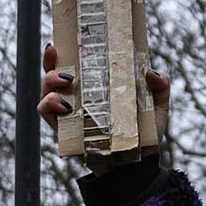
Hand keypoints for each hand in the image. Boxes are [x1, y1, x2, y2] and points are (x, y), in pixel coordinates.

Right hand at [41, 43, 173, 174]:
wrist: (136, 165)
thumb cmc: (143, 133)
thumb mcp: (156, 107)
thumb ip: (160, 88)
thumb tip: (151, 73)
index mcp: (96, 85)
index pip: (76, 62)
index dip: (65, 49)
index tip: (61, 39)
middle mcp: (78, 96)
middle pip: (54, 72)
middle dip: (51, 62)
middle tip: (62, 58)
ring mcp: (68, 112)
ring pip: (46, 90)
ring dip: (51, 81)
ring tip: (68, 82)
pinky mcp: (62, 129)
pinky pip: (45, 112)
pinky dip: (49, 105)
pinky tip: (65, 106)